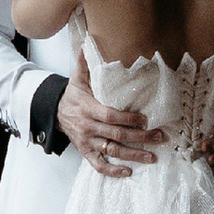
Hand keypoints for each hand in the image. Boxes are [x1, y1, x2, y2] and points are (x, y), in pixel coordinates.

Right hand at [58, 52, 157, 176]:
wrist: (53, 113)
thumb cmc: (72, 96)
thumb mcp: (77, 78)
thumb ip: (85, 63)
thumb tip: (88, 42)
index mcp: (88, 109)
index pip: (110, 116)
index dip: (128, 119)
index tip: (145, 119)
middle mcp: (88, 127)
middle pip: (116, 135)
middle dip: (140, 137)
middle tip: (159, 137)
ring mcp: (87, 142)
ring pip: (112, 151)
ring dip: (132, 155)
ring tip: (151, 157)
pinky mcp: (86, 152)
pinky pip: (98, 166)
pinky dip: (113, 171)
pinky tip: (128, 172)